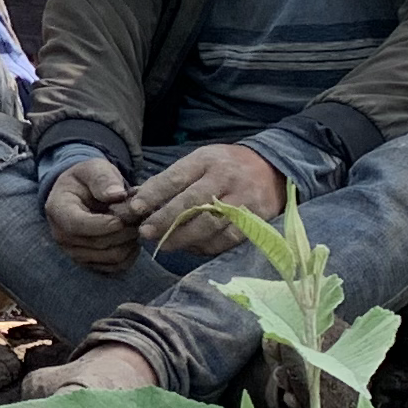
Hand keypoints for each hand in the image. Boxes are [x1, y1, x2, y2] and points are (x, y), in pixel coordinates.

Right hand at [43, 153, 140, 271]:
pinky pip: (117, 266)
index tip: (123, 216)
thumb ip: (103, 178)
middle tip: (139, 215)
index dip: (105, 224)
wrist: (81, 194)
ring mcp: (74, 252)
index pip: (78, 225)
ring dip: (130, 241)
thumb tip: (116, 194)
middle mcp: (62, 235)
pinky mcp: (90, 262)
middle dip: (125, 229)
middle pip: (99, 243)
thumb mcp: (93, 168)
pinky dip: (131, 253)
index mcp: (58, 210)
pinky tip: (132, 237)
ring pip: (112, 256)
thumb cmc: (87, 180)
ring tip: (135, 223)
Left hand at [130, 143, 289, 255]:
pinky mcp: (255, 220)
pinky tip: (191, 247)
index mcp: (207, 160)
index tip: (135, 208)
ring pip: (209, 224)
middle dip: (165, 220)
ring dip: (183, 237)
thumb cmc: (226, 166)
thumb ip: (173, 178)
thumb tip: (140, 199)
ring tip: (165, 244)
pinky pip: (227, 238)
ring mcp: (242, 200)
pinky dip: (206, 246)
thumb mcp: (201, 160)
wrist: (272, 169)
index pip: (176, 178)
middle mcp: (225, 179)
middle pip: (192, 203)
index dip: (154, 194)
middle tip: (145, 232)